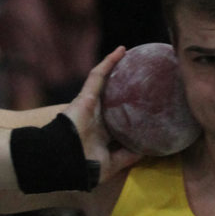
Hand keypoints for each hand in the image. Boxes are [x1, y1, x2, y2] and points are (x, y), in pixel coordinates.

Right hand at [61, 47, 142, 183]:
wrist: (64, 160)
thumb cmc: (84, 165)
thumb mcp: (111, 164)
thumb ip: (128, 156)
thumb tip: (149, 149)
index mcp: (103, 134)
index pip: (120, 121)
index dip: (132, 114)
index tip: (149, 108)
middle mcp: (98, 118)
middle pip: (116, 98)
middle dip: (127, 88)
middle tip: (146, 79)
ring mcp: (92, 105)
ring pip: (108, 83)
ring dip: (118, 68)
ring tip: (133, 57)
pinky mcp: (87, 95)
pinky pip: (99, 75)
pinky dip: (109, 62)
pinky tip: (122, 50)